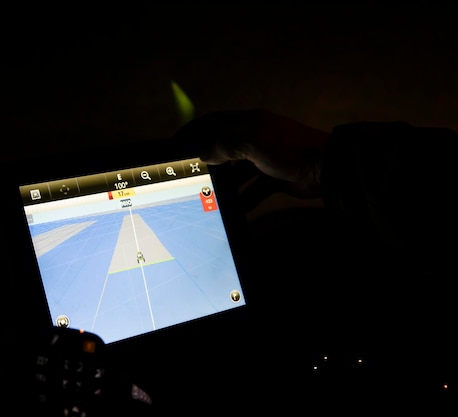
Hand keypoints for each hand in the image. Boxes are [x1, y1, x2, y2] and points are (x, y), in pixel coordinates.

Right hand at [174, 108, 328, 198]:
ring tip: (210, 198)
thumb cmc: (288, 150)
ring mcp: (264, 158)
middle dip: (207, 162)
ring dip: (225, 185)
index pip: (213, 123)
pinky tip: (235, 212)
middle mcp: (254, 138)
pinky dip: (244, 200)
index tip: (176, 145)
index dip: (193, 132)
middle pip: (223, 148)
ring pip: (236, 172)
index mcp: (248, 123)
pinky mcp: (274, 177)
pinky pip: (253, 189)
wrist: (326, 168)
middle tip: (190, 176)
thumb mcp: (253, 143)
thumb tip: (202, 154)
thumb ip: (225, 146)